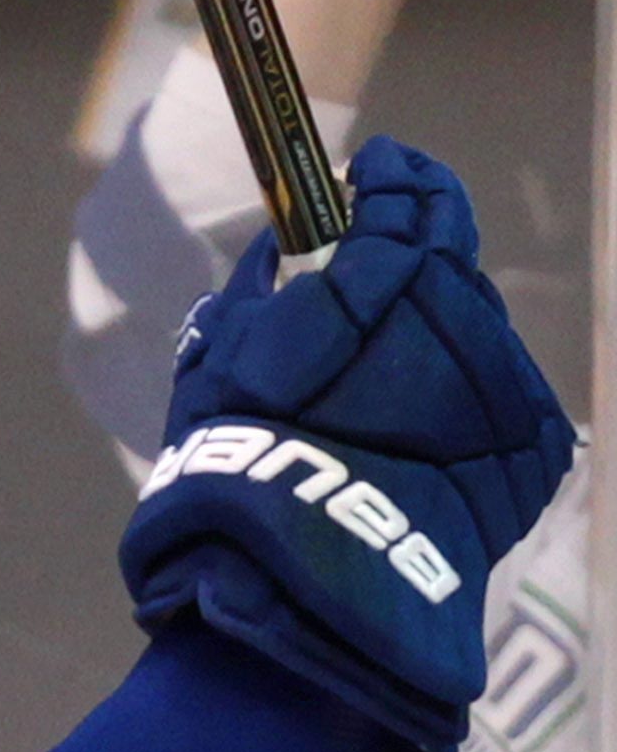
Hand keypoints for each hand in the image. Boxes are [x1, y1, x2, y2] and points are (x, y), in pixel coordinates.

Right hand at [122, 140, 573, 751]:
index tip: (366, 174)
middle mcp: (464, 313)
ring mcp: (505, 381)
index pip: (408, 190)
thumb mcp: (220, 353)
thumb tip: (284, 242)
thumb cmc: (243, 457)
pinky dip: (460, 401)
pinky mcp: (531, 447)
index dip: (388, 175)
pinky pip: (496, 399)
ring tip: (384, 378)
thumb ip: (258, 283)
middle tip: (368, 275)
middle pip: (451, 253)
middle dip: (412, 253)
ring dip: (437, 333)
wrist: (309, 578)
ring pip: (476, 329)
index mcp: (391, 273)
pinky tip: (415, 438)